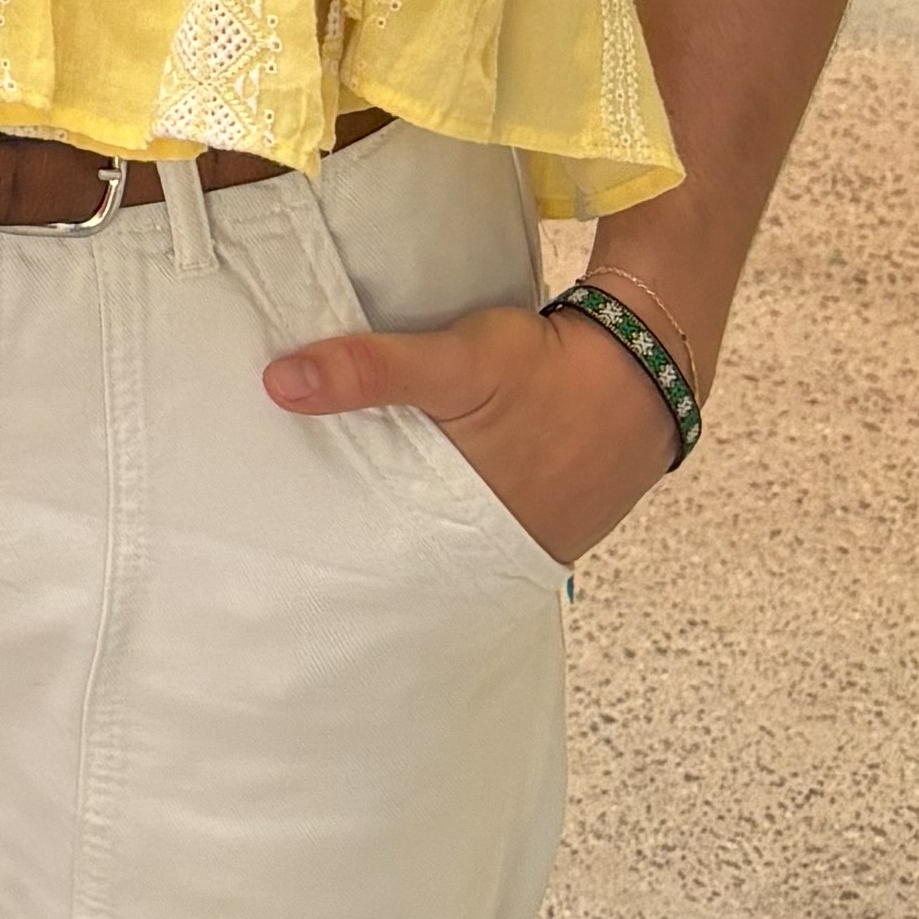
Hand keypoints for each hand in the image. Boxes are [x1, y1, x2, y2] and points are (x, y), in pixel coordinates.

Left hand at [263, 288, 686, 568]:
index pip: (377, 555)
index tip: (275, 533)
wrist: (643, 370)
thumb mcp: (457, 362)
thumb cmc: (547, 372)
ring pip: (438, 537)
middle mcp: (489, 551)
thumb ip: (371, 372)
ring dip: (399, 518)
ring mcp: (519, 541)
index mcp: (461, 531)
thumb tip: (278, 383)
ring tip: (335, 499)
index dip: (331, 544)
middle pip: (404, 552)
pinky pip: (473, 521)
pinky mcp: (537, 520)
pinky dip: (442, 506)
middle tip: (292, 515)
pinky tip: (410, 483)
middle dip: (358, 537)